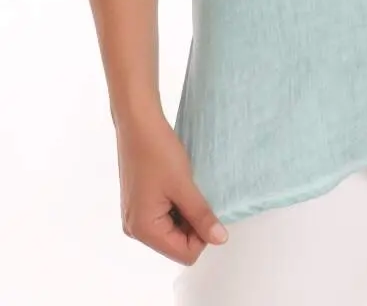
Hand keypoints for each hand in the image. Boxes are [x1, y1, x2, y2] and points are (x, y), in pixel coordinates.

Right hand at [115, 109, 228, 264]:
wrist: (138, 123)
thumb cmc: (158, 151)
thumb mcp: (184, 186)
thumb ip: (202, 216)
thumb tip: (220, 239)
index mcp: (144, 230)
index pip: (184, 253)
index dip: (202, 234)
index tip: (205, 207)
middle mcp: (135, 229)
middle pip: (177, 244)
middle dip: (192, 223)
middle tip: (194, 193)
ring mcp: (135, 217)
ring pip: (172, 230)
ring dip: (184, 212)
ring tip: (184, 186)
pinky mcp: (138, 205)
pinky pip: (163, 217)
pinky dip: (175, 205)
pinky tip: (176, 184)